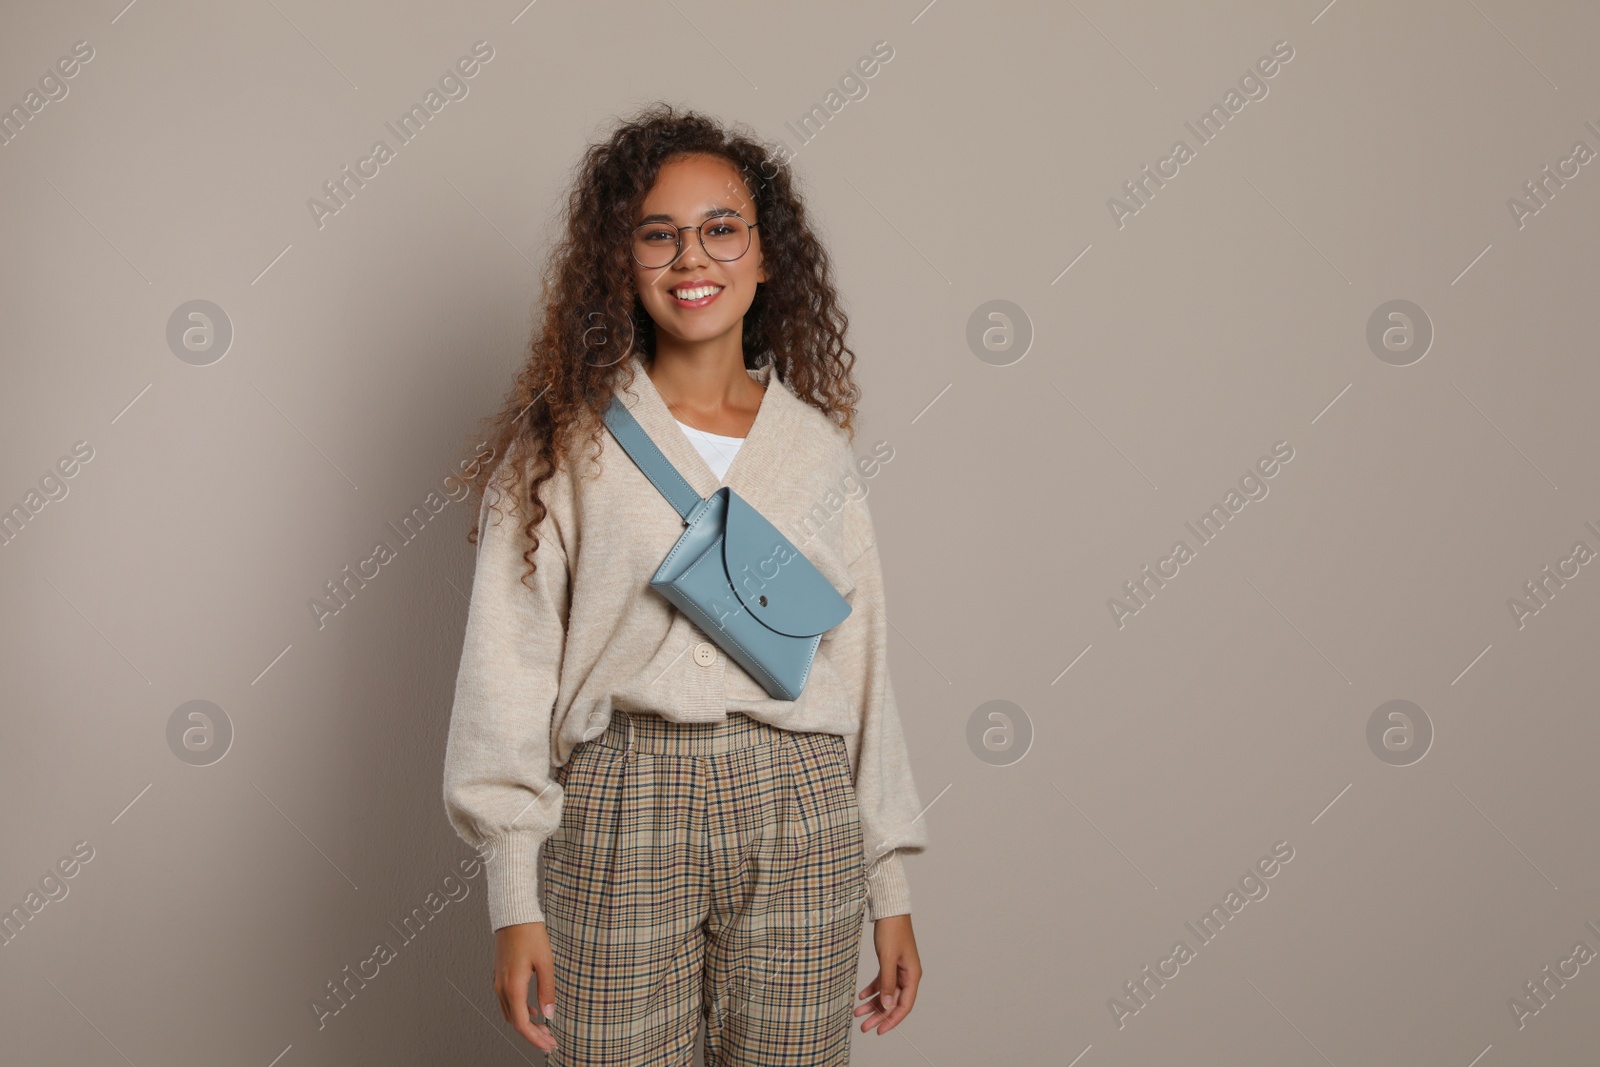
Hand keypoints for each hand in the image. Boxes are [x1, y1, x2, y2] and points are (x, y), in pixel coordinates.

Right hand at [493, 921, 557, 1050]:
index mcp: (512, 987)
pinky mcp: (500, 975)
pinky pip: (508, 1001)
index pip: (522, 1024)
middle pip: (515, 1022)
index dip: (535, 1038)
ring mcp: (498, 981)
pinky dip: (521, 1011)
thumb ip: (547, 990)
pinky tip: (534, 1010)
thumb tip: (549, 1014)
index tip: (549, 1044)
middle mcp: (501, 987)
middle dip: (533, 1035)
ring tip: (544, 1029)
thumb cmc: (529, 933)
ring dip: (526, 1024)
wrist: (513, 914)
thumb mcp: (545, 962)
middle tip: (550, 1040)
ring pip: (510, 1013)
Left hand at [855, 913, 919, 1034]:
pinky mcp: (890, 963)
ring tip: (858, 1013)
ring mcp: (899, 969)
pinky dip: (872, 989)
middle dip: (879, 1015)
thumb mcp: (887, 958)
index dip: (892, 1020)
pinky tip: (860, 996)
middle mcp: (907, 975)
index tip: (879, 1030)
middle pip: (894, 1002)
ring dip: (873, 1004)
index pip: (904, 1005)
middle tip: (864, 1027)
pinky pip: (882, 982)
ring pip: (886, 993)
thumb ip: (888, 983)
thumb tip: (888, 1005)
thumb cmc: (892, 931)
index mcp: (912, 975)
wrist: (889, 910)